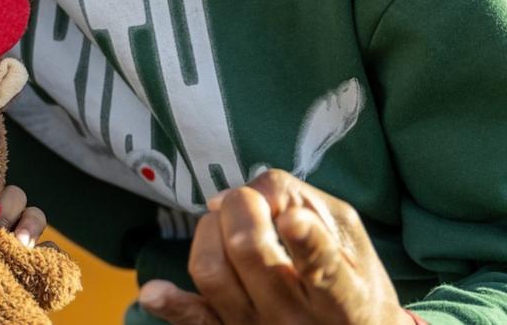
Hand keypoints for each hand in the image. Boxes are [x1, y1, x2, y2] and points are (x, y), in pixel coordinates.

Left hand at [138, 170, 410, 324]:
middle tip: (251, 201)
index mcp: (342, 298)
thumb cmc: (352, 276)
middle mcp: (297, 320)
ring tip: (227, 224)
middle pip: (249, 251)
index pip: (324, 271)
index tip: (292, 219)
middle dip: (241, 206)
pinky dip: (171, 303)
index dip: (306, 241)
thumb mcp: (345, 232)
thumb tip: (245, 194)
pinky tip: (155, 290)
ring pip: (212, 272)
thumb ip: (301, 199)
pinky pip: (194, 319)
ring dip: (210, 231)